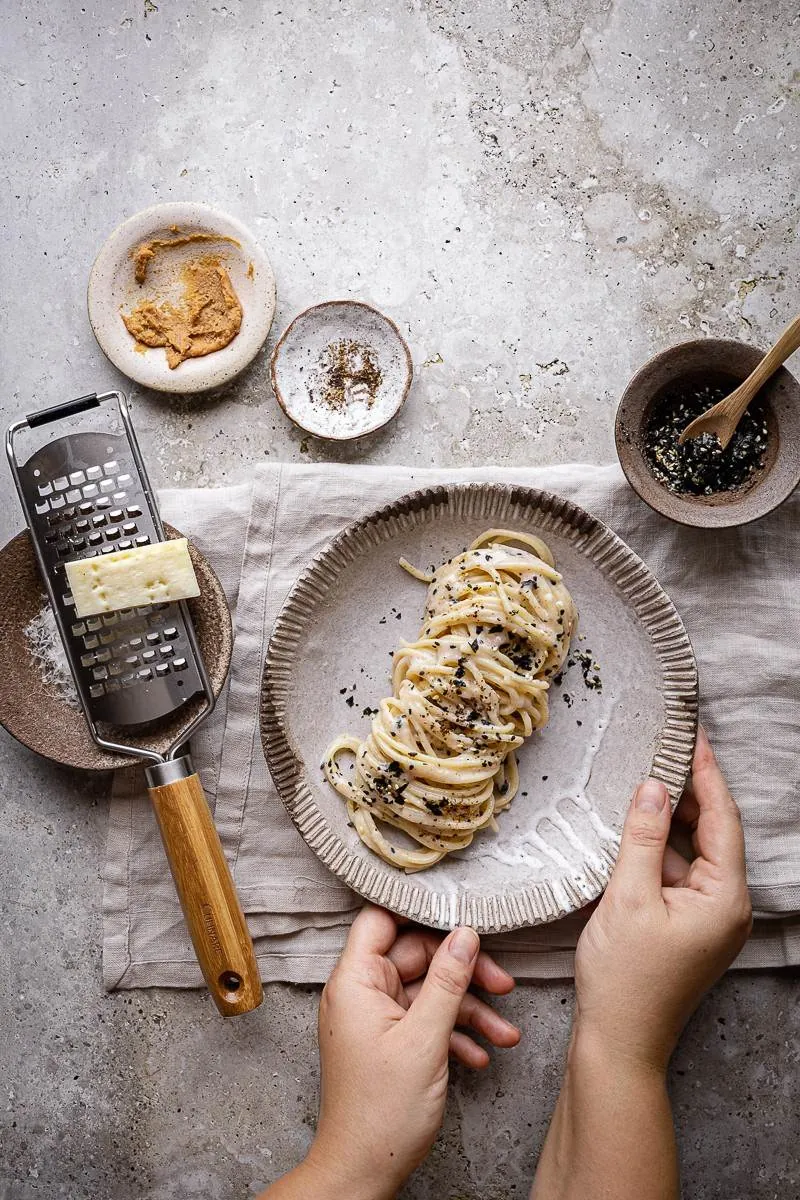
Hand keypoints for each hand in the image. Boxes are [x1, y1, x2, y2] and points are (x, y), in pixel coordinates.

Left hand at [304, 906, 519, 1198]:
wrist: (362, 1172)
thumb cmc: (380, 1113)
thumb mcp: (425, 1040)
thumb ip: (447, 982)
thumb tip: (465, 935)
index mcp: (355, 982)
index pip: (382, 920)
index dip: (418, 912)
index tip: (459, 911)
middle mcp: (362, 994)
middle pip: (417, 957)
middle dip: (463, 972)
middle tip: (502, 983)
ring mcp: (376, 1019)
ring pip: (429, 993)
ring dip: (468, 1010)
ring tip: (504, 1031)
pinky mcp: (390, 1043)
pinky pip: (426, 1021)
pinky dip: (454, 1034)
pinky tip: (481, 1054)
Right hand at [573, 726, 751, 1071]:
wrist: (619, 1042)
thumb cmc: (625, 979)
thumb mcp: (628, 897)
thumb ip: (644, 837)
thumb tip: (653, 786)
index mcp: (726, 898)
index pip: (722, 818)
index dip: (707, 772)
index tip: (694, 734)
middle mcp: (728, 906)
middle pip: (713, 831)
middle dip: (689, 790)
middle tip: (663, 748)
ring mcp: (710, 917)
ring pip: (695, 851)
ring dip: (671, 820)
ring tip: (644, 781)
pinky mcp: (689, 925)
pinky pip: (680, 873)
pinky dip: (660, 849)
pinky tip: (635, 830)